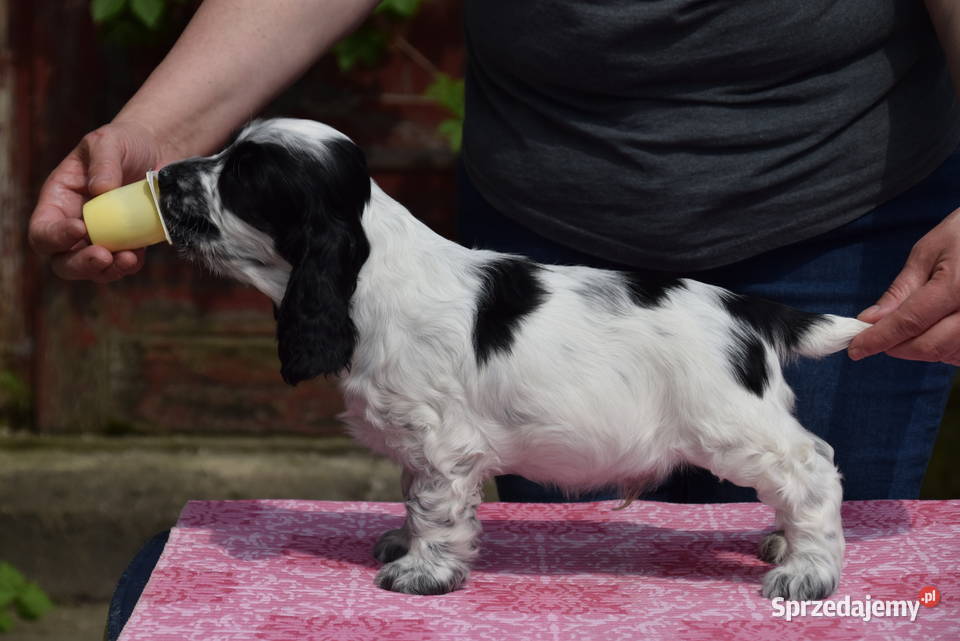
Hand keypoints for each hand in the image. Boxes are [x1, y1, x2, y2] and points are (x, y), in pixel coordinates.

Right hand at [27, 120, 166, 281]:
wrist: (158, 152)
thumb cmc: (124, 144)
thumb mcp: (108, 142)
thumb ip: (103, 162)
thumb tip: (100, 190)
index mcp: (59, 201)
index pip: (42, 230)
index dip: (55, 236)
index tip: (79, 228)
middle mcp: (75, 224)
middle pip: (63, 260)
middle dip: (80, 264)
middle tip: (103, 256)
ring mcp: (102, 238)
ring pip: (93, 270)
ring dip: (108, 271)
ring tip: (128, 258)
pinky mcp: (128, 244)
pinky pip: (123, 266)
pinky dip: (129, 267)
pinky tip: (138, 256)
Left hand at [848, 208, 959, 363]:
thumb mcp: (928, 252)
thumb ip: (901, 290)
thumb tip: (871, 320)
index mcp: (958, 286)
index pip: (909, 322)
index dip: (878, 339)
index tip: (855, 348)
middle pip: (929, 346)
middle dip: (895, 347)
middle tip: (875, 338)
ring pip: (947, 354)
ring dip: (920, 350)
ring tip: (907, 330)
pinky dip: (943, 350)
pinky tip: (934, 332)